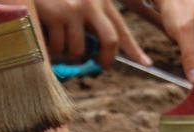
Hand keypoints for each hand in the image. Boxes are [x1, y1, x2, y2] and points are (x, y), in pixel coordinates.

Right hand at [35, 0, 150, 64]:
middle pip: (110, 40)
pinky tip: (46, 33)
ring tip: (59, 39)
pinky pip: (58, 46)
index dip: (135, 49)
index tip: (147, 64)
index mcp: (100, 0)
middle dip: (106, 59)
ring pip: (79, 49)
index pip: (121, 29)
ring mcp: (73, 9)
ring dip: (69, 51)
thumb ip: (91, 22)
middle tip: (99, 64)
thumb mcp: (80, 2)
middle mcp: (91, 3)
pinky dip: (52, 47)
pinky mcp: (55, 14)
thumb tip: (98, 53)